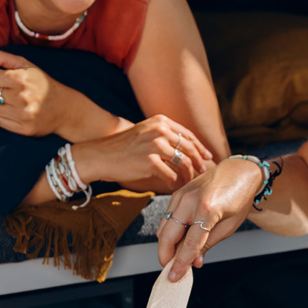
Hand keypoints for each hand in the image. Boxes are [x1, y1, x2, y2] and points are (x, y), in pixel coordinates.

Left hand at [0, 50, 73, 136]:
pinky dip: (3, 117)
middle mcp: (22, 97)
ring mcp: (23, 114)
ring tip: (12, 102)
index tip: (1, 80)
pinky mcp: (24, 129)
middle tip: (7, 92)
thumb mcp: (27, 65)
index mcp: (21, 78)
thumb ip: (3, 57)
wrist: (65, 109)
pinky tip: (15, 113)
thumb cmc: (42, 84)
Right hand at [89, 115, 211, 186]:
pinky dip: (175, 182)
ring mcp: (155, 146)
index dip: (199, 147)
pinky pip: (171, 175)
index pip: (187, 135)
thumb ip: (164, 135)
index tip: (207, 157)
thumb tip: (185, 147)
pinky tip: (174, 186)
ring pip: (183, 163)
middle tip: (203, 172)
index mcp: (161, 121)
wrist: (101, 155)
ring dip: (188, 175)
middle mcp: (160, 131)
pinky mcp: (150, 162)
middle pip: (189, 148)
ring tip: (188, 182)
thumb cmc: (123, 147)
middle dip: (199, 162)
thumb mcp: (145, 132)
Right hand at [157, 159, 262, 279]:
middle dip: (165, 256)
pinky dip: (170, 232)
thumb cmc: (238, 197)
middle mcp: (189, 201)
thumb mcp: (229, 226)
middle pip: (167, 236)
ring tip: (178, 256)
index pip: (188, 244)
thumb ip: (208, 244)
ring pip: (163, 228)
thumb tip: (194, 262)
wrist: (239, 171)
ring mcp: (181, 195)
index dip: (180, 263)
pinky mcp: (177, 193)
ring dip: (167, 245)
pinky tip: (180, 240)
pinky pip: (167, 218)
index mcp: (207, 210)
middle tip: (171, 269)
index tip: (174, 277)